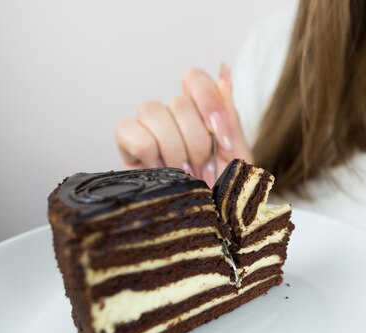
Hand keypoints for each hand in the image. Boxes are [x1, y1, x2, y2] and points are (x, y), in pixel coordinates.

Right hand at [115, 63, 251, 185]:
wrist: (211, 225)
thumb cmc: (224, 194)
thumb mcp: (238, 156)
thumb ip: (230, 116)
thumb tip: (224, 72)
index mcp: (200, 114)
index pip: (194, 79)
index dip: (209, 104)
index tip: (224, 140)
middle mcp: (173, 118)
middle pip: (178, 102)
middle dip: (196, 141)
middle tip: (203, 168)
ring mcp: (149, 131)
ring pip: (152, 111)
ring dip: (173, 148)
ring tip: (183, 173)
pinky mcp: (127, 149)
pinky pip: (128, 129)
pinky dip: (147, 150)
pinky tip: (160, 170)